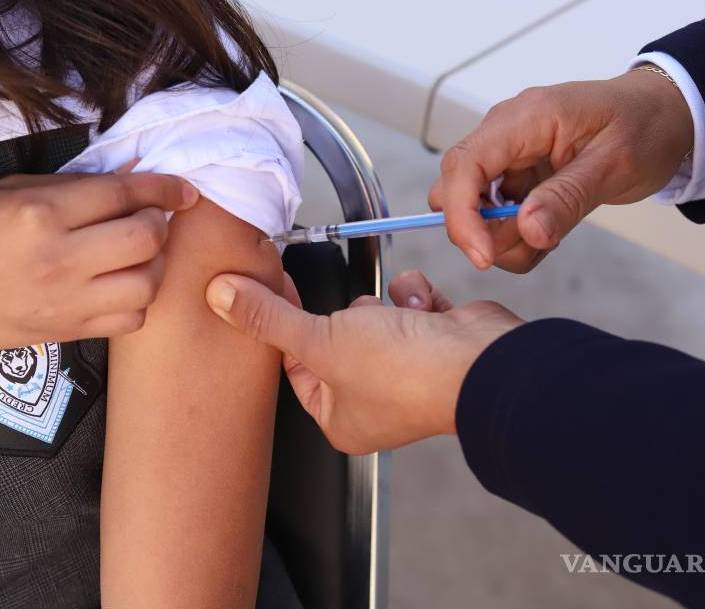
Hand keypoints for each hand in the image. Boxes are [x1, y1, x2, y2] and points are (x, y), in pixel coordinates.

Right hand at [0, 169, 199, 355]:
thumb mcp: (8, 191)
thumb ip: (72, 184)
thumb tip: (132, 175)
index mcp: (41, 214)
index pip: (122, 194)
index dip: (163, 187)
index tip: (183, 189)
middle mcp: (60, 259)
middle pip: (145, 237)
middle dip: (159, 221)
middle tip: (150, 216)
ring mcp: (68, 300)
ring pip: (148, 282)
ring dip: (155, 262)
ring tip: (138, 251)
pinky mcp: (71, 331)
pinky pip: (132, 319)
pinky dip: (140, 299)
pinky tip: (123, 283)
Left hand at [205, 270, 523, 453]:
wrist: (483, 364)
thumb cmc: (407, 375)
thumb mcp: (320, 341)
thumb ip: (269, 318)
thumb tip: (221, 296)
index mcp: (340, 418)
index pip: (294, 364)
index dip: (283, 324)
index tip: (272, 287)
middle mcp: (373, 400)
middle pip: (333, 335)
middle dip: (345, 315)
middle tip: (352, 316)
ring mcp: (407, 371)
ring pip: (372, 314)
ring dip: (382, 304)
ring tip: (395, 318)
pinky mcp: (435, 341)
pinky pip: (409, 303)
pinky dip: (416, 297)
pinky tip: (425, 310)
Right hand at [432, 67, 693, 272]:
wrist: (663, 114)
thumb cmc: (645, 125)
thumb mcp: (616, 165)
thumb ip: (568, 198)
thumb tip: (527, 231)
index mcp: (526, 118)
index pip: (465, 165)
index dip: (462, 216)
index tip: (483, 257)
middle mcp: (504, 133)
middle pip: (454, 190)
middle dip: (482, 232)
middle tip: (534, 244)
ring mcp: (506, 155)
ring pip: (471, 210)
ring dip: (503, 238)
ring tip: (552, 236)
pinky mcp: (514, 175)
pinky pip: (494, 215)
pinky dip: (514, 235)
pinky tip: (550, 228)